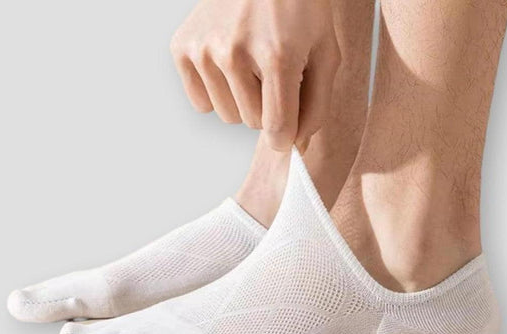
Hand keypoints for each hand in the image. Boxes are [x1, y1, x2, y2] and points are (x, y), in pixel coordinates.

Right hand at [170, 0, 340, 150]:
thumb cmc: (299, 10)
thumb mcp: (324, 53)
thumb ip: (316, 106)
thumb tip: (296, 146)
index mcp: (277, 55)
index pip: (277, 128)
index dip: (285, 137)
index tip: (288, 132)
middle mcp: (234, 53)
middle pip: (252, 124)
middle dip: (267, 107)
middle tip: (272, 72)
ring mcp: (204, 50)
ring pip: (227, 116)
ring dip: (242, 100)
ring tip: (251, 64)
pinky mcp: (182, 48)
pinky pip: (202, 103)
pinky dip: (217, 91)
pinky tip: (228, 64)